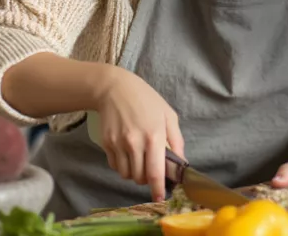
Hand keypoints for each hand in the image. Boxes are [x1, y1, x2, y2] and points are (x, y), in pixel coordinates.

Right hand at [95, 66, 184, 201]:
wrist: (115, 89)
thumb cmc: (146, 100)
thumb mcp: (168, 115)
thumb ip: (176, 140)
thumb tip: (181, 162)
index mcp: (154, 136)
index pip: (155, 172)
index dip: (158, 189)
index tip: (160, 198)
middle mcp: (135, 143)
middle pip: (140, 177)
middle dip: (147, 179)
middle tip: (151, 169)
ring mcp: (119, 144)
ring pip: (126, 174)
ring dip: (134, 173)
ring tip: (139, 159)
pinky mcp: (106, 144)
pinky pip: (115, 166)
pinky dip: (122, 166)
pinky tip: (127, 153)